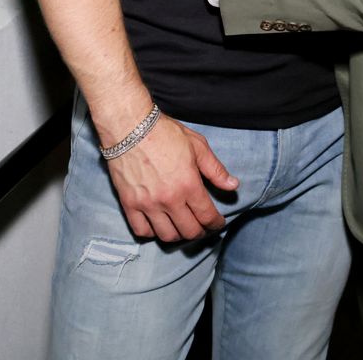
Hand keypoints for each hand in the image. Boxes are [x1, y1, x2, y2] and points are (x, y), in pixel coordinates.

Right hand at [106, 112, 238, 240]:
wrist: (130, 126)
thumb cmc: (165, 133)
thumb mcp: (198, 145)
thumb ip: (215, 169)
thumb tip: (233, 185)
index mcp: (188, 184)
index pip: (207, 216)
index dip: (216, 224)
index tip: (218, 223)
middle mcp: (169, 199)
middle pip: (189, 231)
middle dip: (200, 232)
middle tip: (202, 227)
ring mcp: (147, 204)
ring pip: (167, 236)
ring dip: (179, 235)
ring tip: (182, 226)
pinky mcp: (129, 204)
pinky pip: (142, 231)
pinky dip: (152, 233)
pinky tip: (159, 224)